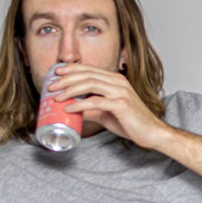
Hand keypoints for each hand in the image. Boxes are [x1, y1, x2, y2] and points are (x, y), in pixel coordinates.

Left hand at [48, 65, 167, 148]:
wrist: (151, 132)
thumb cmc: (132, 122)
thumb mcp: (106, 113)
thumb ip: (91, 109)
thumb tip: (73, 110)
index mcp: (115, 80)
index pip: (89, 69)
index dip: (71, 69)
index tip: (56, 73)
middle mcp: (118, 82)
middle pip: (87, 74)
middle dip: (66, 79)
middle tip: (50, 86)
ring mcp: (120, 92)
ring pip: (90, 84)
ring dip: (70, 89)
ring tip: (56, 97)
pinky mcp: (121, 104)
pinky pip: (96, 101)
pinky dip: (80, 104)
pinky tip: (69, 108)